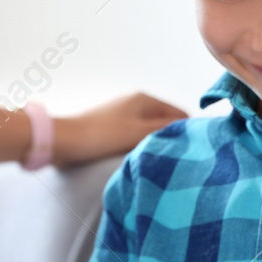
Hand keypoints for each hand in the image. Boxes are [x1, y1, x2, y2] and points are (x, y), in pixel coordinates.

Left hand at [52, 93, 187, 166]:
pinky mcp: (113, 130)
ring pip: (151, 131)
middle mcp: (136, 104)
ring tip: (163, 161)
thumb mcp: (138, 132)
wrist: (64, 141)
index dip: (189, 130)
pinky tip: (144, 159)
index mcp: (145, 100)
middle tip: (182, 159)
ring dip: (157, 144)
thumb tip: (193, 128)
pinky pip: (137, 138)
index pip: (180, 114)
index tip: (197, 150)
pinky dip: (143, 146)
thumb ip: (165, 129)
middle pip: (166, 122)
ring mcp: (124, 116)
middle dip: (173, 138)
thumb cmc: (101, 135)